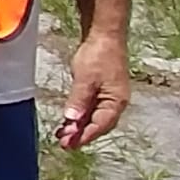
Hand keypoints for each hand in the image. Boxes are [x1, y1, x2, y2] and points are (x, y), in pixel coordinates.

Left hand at [58, 31, 129, 149]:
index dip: (84, 136)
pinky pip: (92, 108)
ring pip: (94, 118)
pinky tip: (69, 120)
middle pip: (98, 125)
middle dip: (81, 134)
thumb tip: (72, 120)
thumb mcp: (85, 79)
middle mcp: (115, 102)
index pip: (100, 125)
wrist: (104, 34)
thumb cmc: (99, 55)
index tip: (69, 145)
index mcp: (116, 101)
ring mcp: (109, 96)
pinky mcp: (102, 90)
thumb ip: (79, 100)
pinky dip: (81, 116)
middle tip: (64, 144)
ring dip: (79, 127)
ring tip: (63, 135)